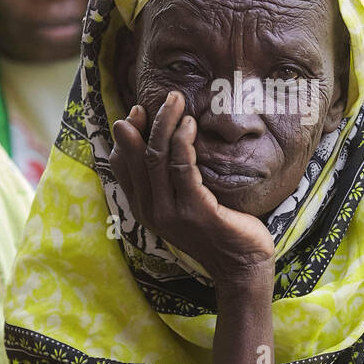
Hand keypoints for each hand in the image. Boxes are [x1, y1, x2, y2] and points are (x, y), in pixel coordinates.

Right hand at [110, 90, 275, 283]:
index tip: (138, 112)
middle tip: (164, 96)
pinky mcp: (194, 210)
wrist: (242, 266)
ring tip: (176, 101)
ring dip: (164, 124)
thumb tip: (164, 145)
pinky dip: (182, 142)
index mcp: (144, 209)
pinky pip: (182, 168)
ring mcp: (171, 213)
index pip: (122, 166)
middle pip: (138, 156)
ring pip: (157, 158)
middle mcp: (151, 212)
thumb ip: (172, 181)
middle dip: (146, 121)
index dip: (126, 136)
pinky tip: (190, 125)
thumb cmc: (219, 230)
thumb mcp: (187, 204)